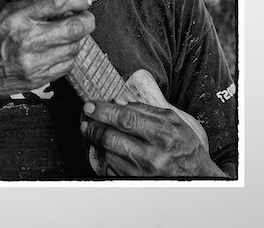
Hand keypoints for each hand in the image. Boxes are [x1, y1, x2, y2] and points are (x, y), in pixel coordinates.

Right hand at [0, 0, 94, 97]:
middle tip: (85, 15)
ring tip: (69, 31)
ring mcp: (34, 63)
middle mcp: (27, 40)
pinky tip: (59, 48)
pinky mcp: (37, 80)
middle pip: (75, 27)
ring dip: (78, 38)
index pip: (58, 1)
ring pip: (75, 48)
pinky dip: (68, 55)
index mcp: (16, 16)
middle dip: (87, 18)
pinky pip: (66, 66)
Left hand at [81, 101, 226, 177]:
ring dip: (99, 141)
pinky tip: (110, 148)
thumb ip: (145, 109)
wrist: (198, 177)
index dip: (104, 110)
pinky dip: (107, 155)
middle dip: (94, 126)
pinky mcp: (137, 183)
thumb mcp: (172, 120)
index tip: (90, 105)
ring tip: (97, 131)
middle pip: (111, 138)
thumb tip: (118, 102)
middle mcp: (152, 155)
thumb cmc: (184, 145)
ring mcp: (143, 172)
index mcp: (162, 134)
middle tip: (87, 118)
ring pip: (109, 153)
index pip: (126, 119)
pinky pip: (112, 167)